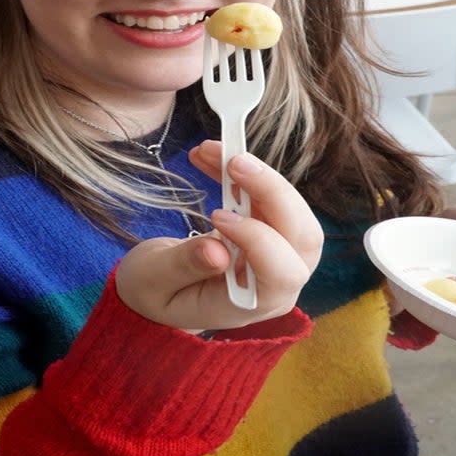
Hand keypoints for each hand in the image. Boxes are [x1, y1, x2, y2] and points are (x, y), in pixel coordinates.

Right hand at [115, 140, 323, 331]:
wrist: (160, 290)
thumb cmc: (155, 293)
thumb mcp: (153, 282)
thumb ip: (184, 266)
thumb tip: (216, 251)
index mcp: (250, 305)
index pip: (280, 274)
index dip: (257, 238)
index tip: (216, 214)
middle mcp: (275, 283)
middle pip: (302, 236)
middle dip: (273, 192)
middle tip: (233, 161)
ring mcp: (277, 255)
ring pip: (292, 211)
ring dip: (257, 175)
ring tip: (213, 151)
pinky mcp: (267, 231)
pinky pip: (268, 198)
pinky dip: (243, 174)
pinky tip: (213, 157)